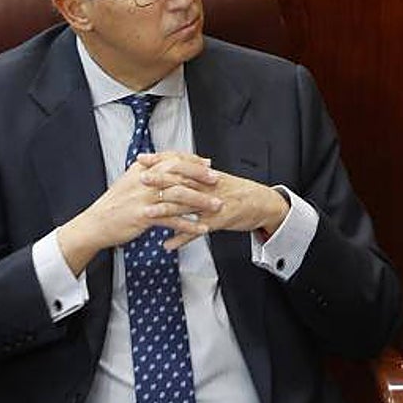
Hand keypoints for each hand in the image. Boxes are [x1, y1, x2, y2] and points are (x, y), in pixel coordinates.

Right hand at [57, 151, 219, 274]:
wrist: (95, 224)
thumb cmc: (115, 204)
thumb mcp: (130, 181)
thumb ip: (149, 171)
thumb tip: (169, 164)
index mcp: (141, 170)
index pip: (171, 159)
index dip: (191, 160)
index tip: (207, 163)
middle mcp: (144, 181)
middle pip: (178, 173)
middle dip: (200, 176)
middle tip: (217, 180)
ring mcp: (144, 198)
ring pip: (179, 196)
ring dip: (200, 201)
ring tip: (216, 206)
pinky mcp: (144, 217)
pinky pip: (172, 220)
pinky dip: (189, 225)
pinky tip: (202, 229)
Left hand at [142, 161, 290, 250]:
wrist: (263, 203)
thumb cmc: (239, 192)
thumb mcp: (218, 179)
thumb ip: (198, 175)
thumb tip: (177, 170)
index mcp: (206, 175)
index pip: (180, 164)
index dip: (160, 160)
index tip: (142, 159)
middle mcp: (209, 187)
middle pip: (180, 181)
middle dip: (159, 181)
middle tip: (140, 179)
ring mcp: (213, 204)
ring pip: (187, 205)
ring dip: (166, 210)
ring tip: (147, 213)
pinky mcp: (219, 220)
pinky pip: (197, 230)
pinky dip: (182, 238)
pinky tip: (168, 244)